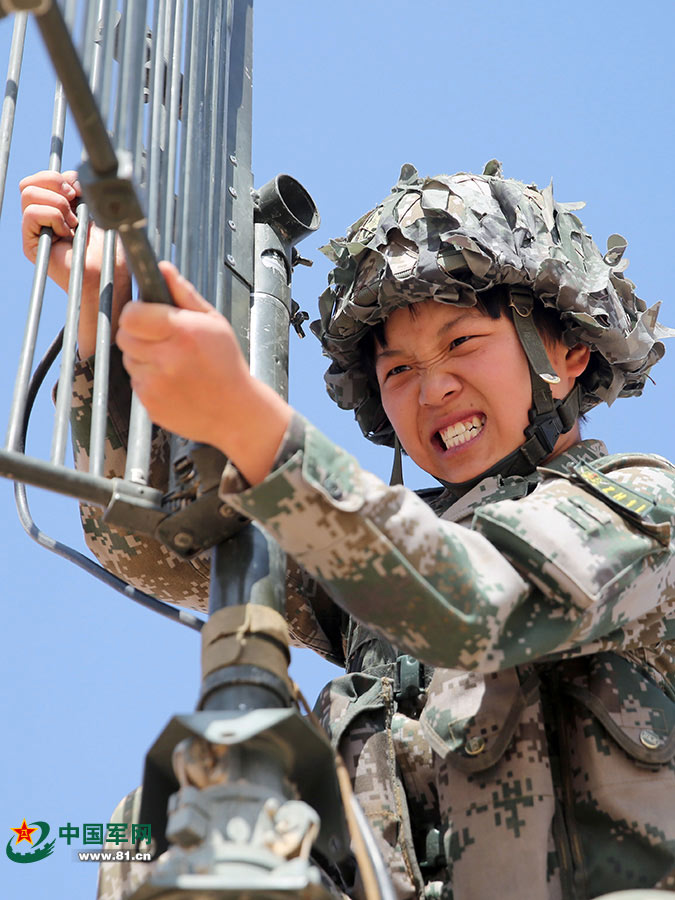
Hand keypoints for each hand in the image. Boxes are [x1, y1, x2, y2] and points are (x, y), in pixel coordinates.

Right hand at [20, 169, 130, 356]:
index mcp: (59, 207)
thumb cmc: (109, 249)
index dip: (64, 177)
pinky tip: (67, 233)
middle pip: (30, 181)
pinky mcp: (32, 244)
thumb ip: (81, 189)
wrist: (109, 275)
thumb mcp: (98, 210)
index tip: (82, 190)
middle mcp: (44, 217)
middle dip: (56, 183)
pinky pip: (31, 213)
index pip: (45, 177)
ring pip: (28, 193)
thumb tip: (69, 177)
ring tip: (74, 223)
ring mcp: (36, 230)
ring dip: (57, 203)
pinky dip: (53, 217)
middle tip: (76, 200)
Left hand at [117, 261, 291, 484]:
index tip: (145, 314)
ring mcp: (156, 384)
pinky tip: (171, 381)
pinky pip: (136, 383)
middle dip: (137, 333)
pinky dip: (148, 380)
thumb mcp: (214, 322)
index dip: (135, 311)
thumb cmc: (226, 365)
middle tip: (159, 338)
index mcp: (182, 333)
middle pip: (124, 336)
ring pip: (128, 359)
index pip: (132, 314)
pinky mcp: (150, 403)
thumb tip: (163, 268)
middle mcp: (166, 358)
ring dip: (142, 357)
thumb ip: (184, 294)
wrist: (235, 411)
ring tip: (170, 362)